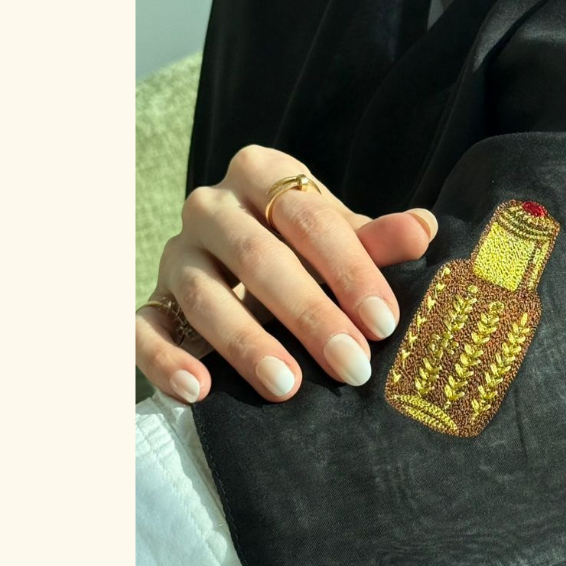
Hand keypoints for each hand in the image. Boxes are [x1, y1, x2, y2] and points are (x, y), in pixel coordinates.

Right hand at [136, 145, 437, 403]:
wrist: (246, 268)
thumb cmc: (305, 250)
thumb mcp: (342, 241)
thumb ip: (375, 240)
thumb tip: (422, 230)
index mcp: (261, 174)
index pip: (306, 216)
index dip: (348, 269)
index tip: (383, 322)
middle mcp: (209, 206)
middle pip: (256, 256)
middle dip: (307, 314)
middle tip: (351, 366)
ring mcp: (175, 254)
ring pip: (203, 295)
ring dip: (244, 343)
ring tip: (287, 386)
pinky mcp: (152, 300)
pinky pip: (143, 328)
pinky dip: (165, 360)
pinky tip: (197, 391)